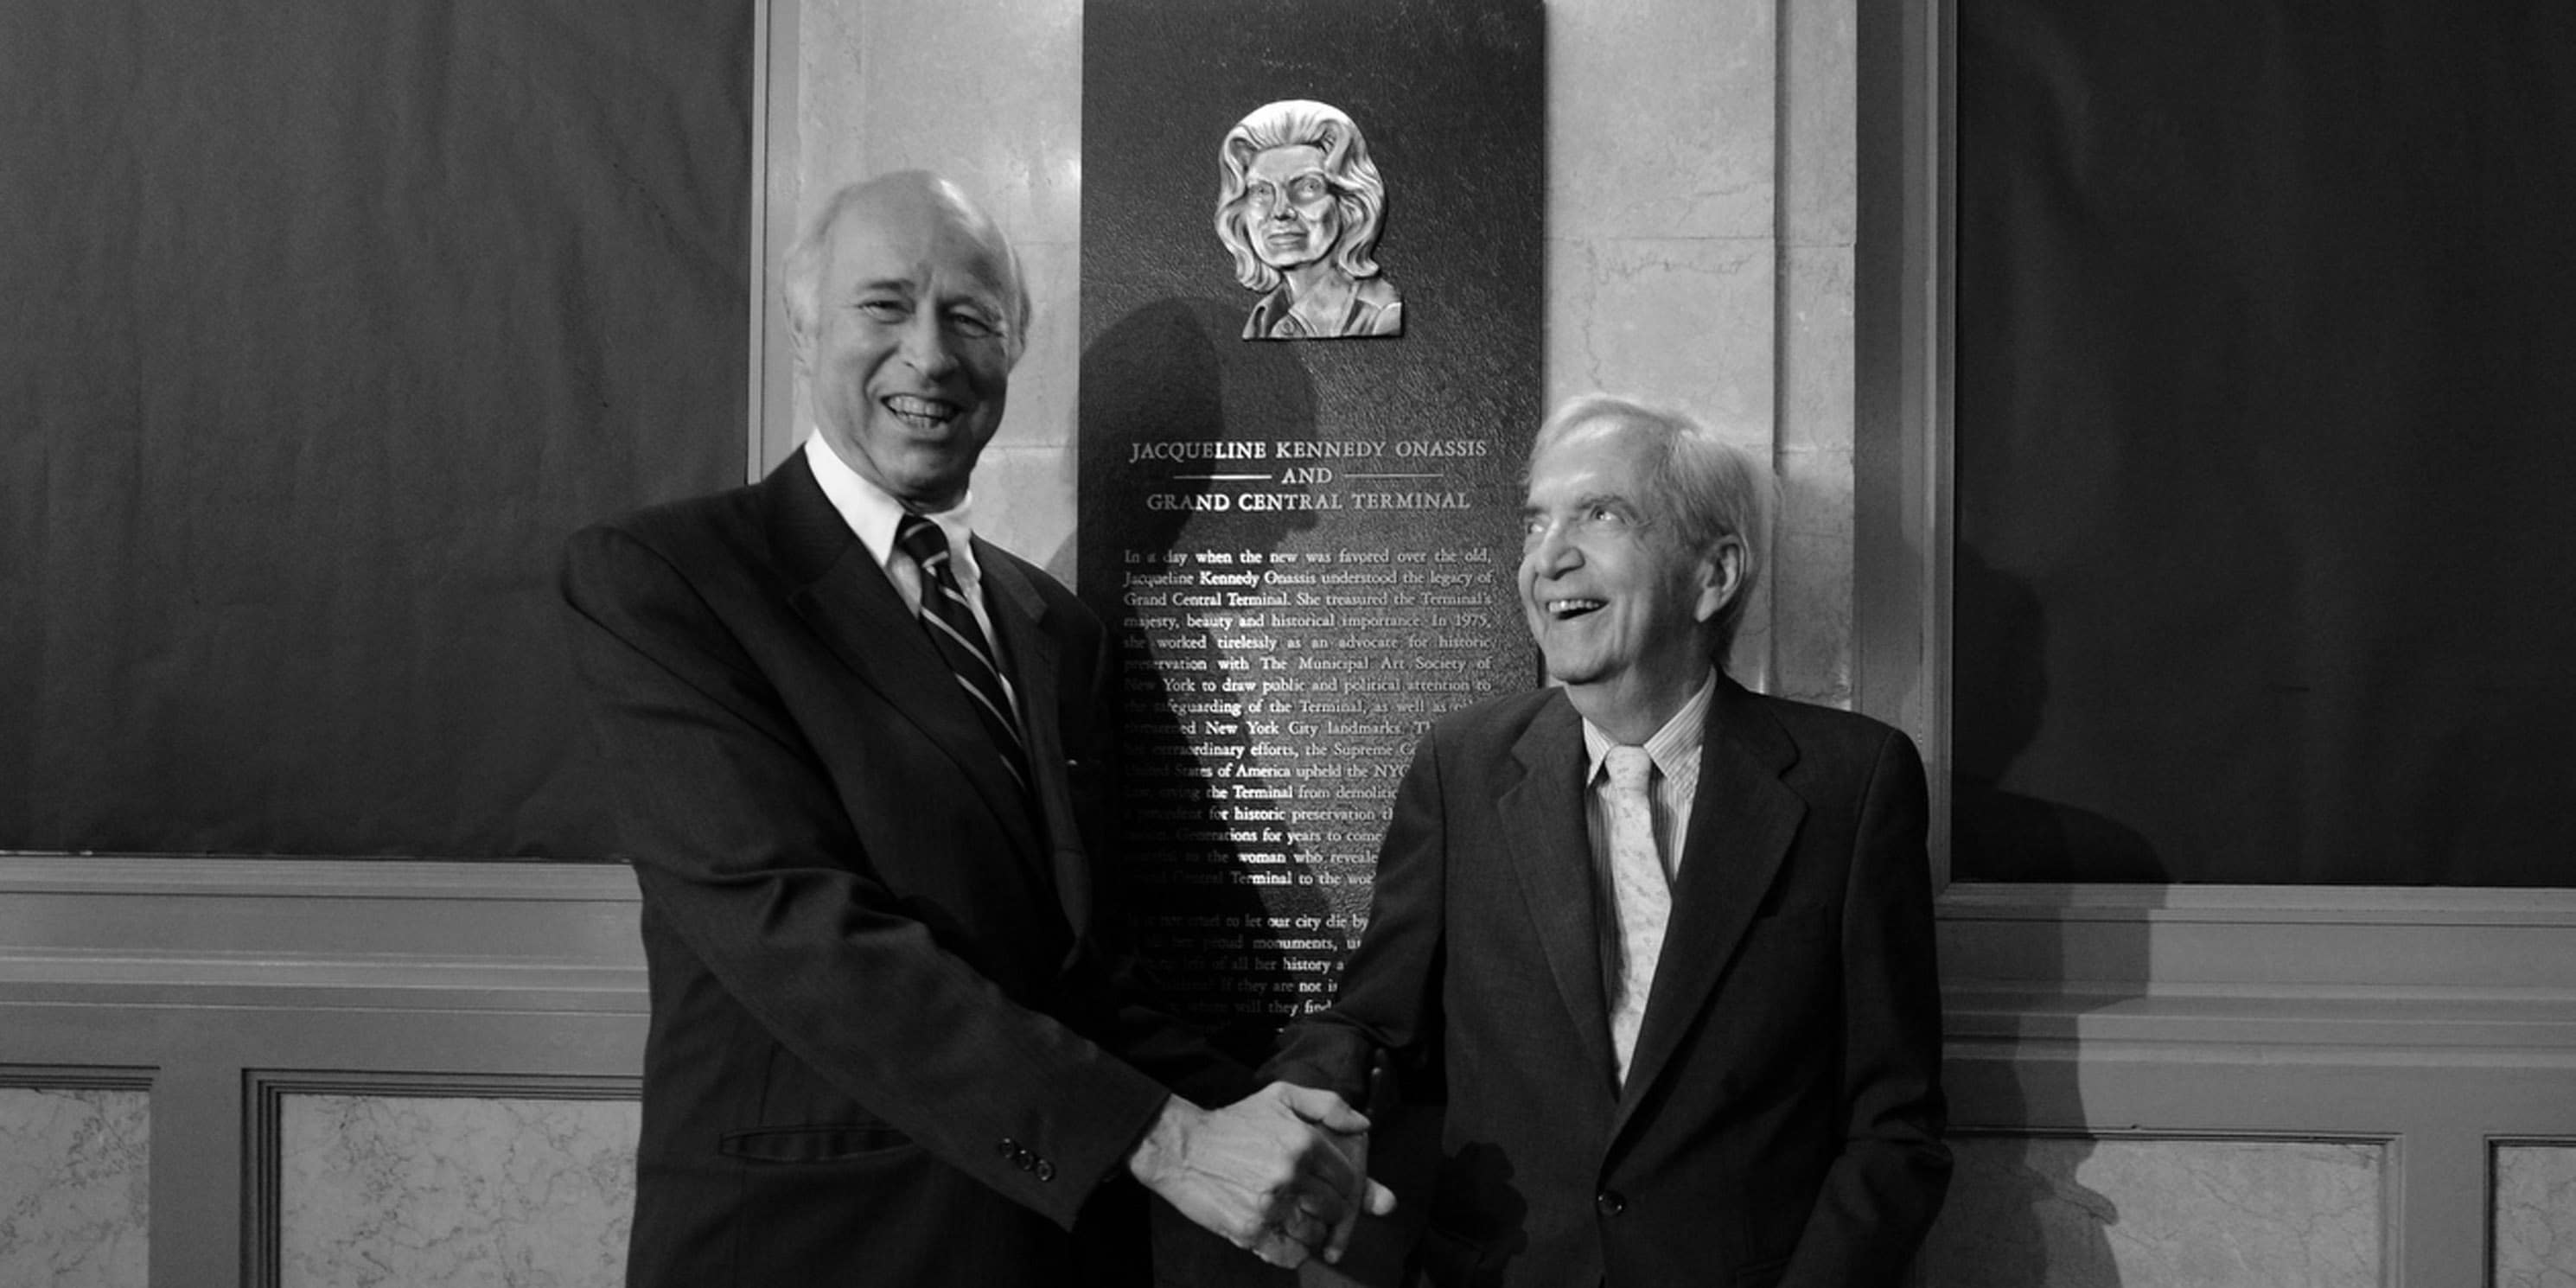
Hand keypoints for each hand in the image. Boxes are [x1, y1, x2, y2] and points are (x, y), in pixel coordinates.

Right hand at [1127, 1083, 1396, 1267]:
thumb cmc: (1234, 1123)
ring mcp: (1271, 1206)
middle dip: (1330, 1211)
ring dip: (1312, 1232)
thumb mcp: (1281, 1096)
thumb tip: (1362, 1125)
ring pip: (1316, 1234)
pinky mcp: (1250, 1231)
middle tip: (1315, 1206)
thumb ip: (1328, 1105)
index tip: (1332, 1189)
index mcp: (1304, 1142)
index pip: (1349, 1179)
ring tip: (1298, 1220)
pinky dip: (1293, 1251)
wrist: (1182, 1147)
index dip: (1345, 1188)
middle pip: (1335, 1209)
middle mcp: (1291, 1174)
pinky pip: (1290, 1255)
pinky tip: (1283, 1236)